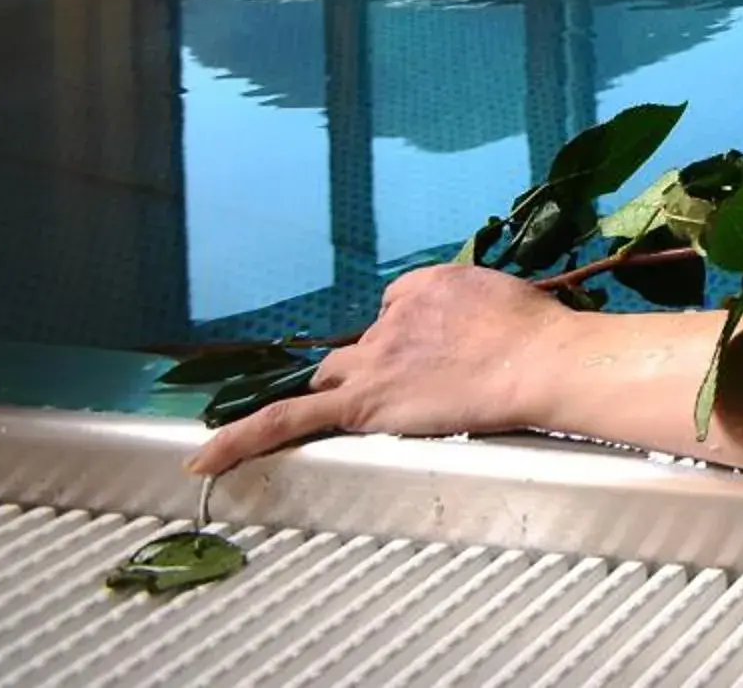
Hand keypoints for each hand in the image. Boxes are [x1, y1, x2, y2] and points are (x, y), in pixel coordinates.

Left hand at [186, 265, 574, 476]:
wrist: (537, 360)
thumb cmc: (535, 331)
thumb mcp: (495, 294)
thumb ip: (462, 306)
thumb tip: (457, 326)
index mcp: (421, 286)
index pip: (396, 309)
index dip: (410, 334)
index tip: (437, 353)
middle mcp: (387, 318)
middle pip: (359, 346)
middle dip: (374, 363)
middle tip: (421, 388)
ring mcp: (371, 360)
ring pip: (334, 377)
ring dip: (350, 391)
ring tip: (387, 411)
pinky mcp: (361, 404)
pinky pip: (287, 419)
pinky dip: (240, 438)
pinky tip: (204, 456)